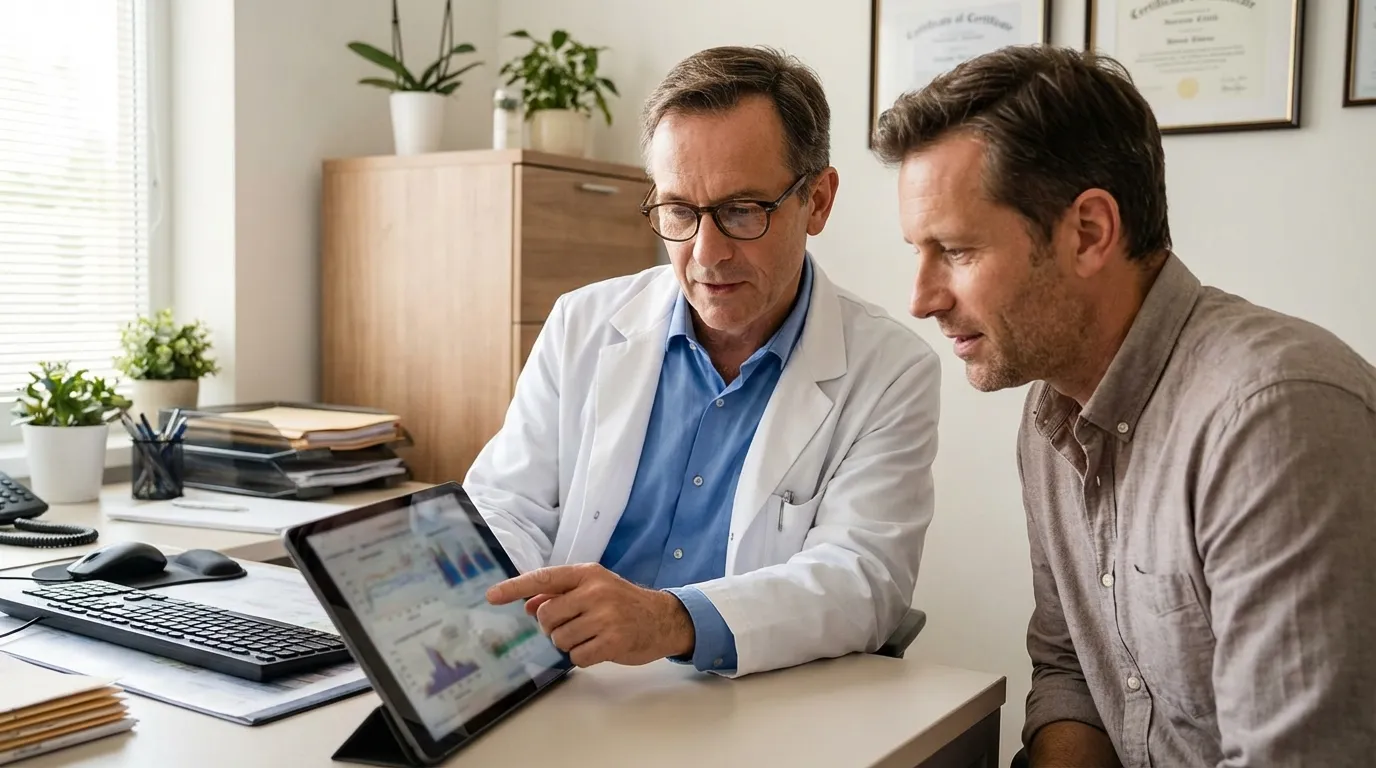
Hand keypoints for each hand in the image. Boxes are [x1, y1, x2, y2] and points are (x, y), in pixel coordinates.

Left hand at [485, 563, 694, 666]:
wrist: (663, 619)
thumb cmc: (623, 604)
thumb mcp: (593, 590)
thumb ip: (560, 595)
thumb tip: (528, 604)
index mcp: (587, 574)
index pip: (544, 578)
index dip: (515, 587)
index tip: (492, 596)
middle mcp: (595, 591)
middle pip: (547, 616)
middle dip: (552, 627)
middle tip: (573, 626)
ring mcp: (605, 616)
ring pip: (560, 639)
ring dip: (569, 644)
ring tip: (590, 636)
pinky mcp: (613, 640)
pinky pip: (577, 656)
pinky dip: (583, 657)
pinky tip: (599, 647)